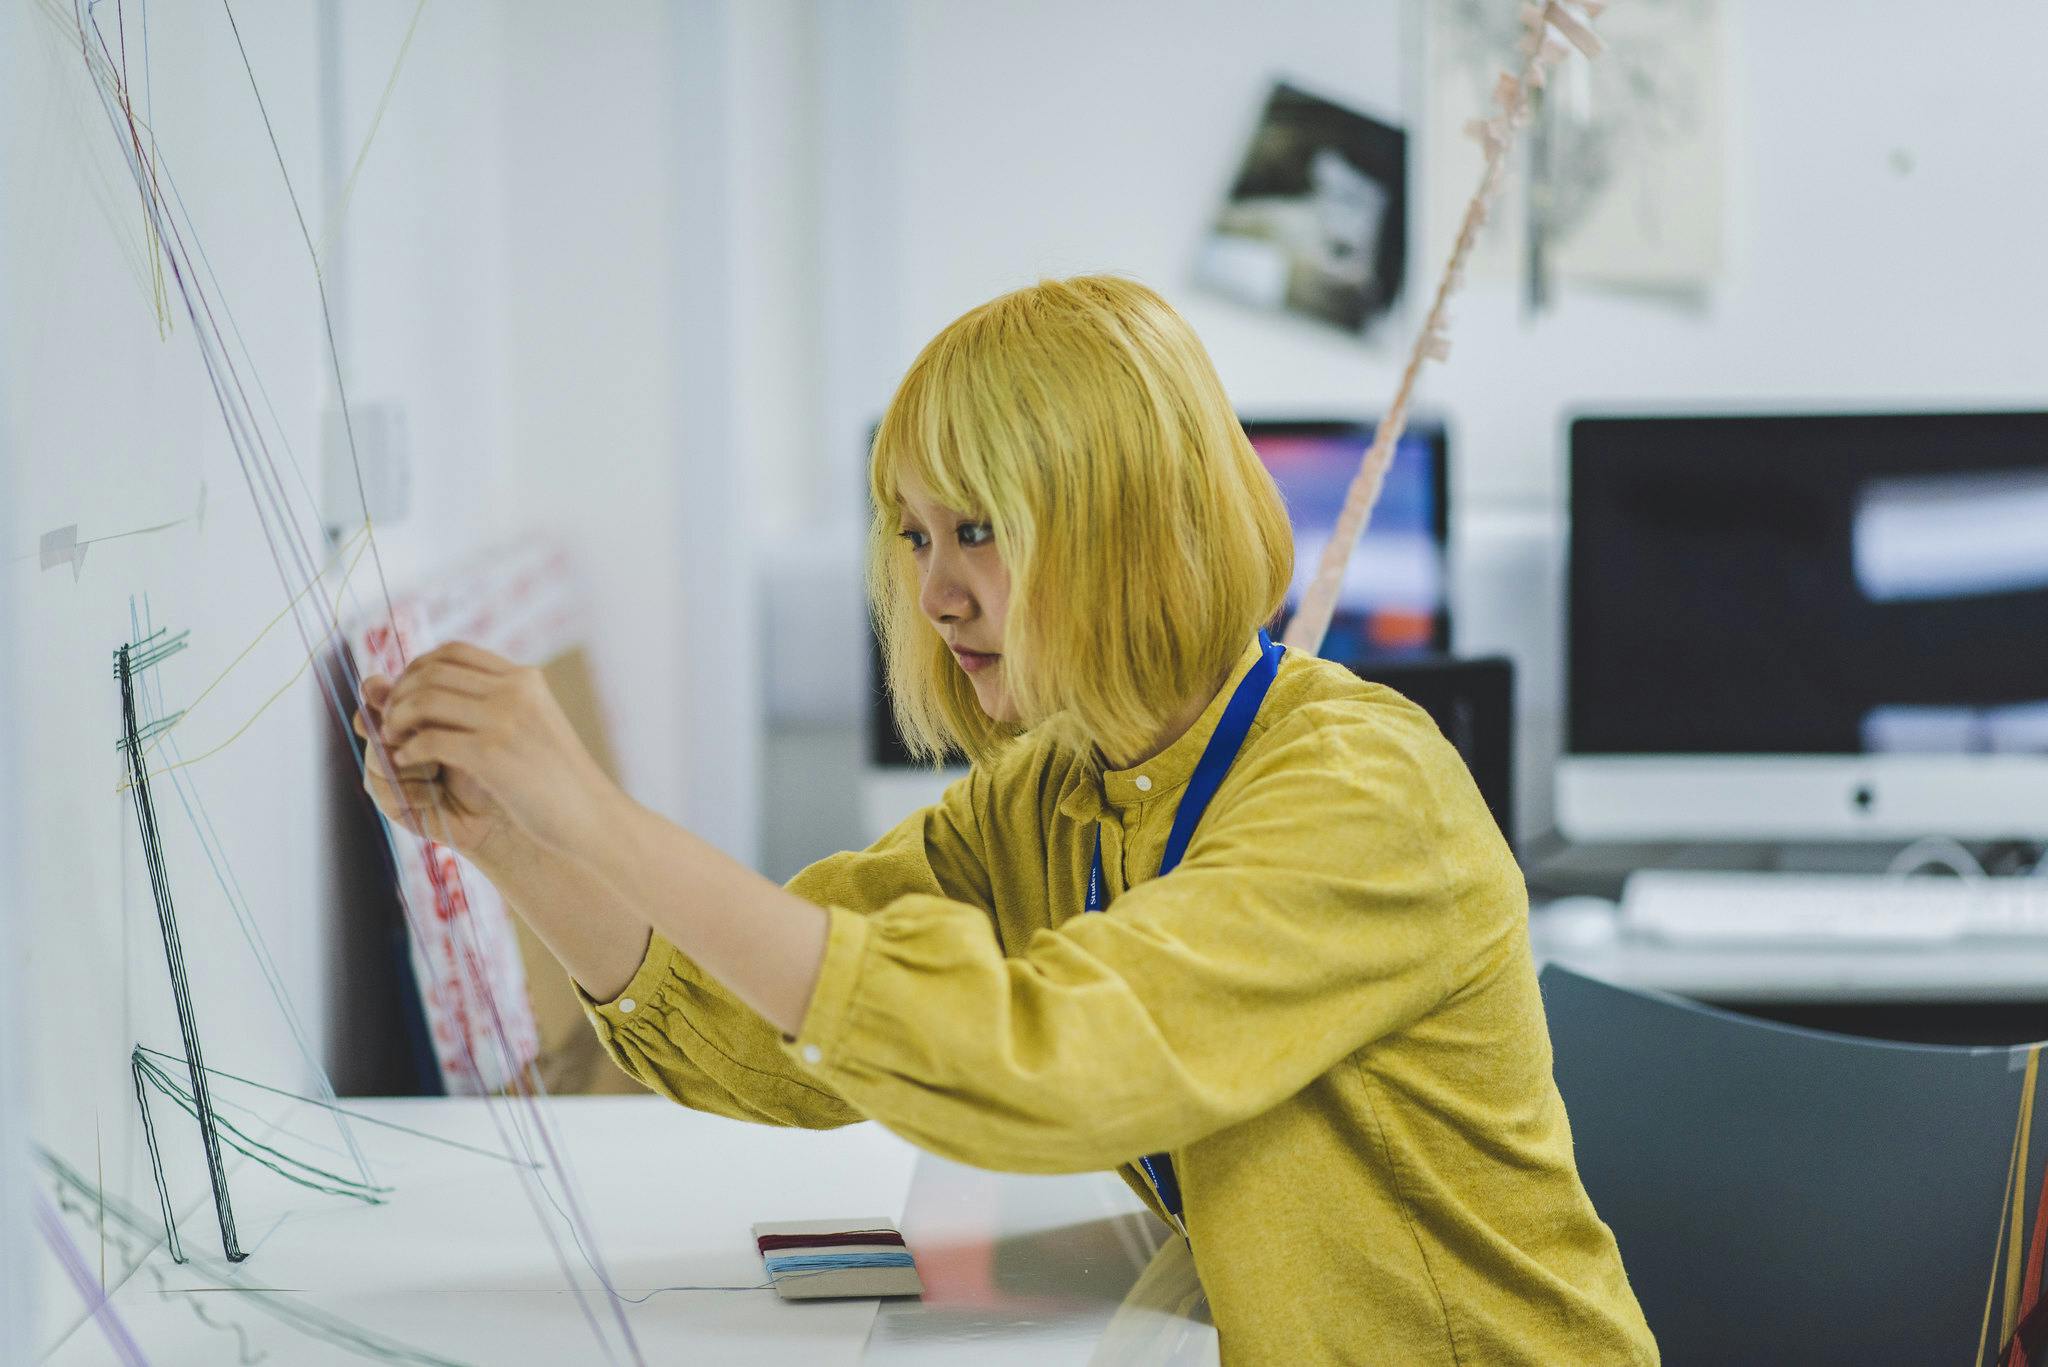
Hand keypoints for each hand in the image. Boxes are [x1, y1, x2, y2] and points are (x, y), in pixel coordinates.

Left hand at [352, 642, 620, 863]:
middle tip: (390, 723)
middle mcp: (515, 690)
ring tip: (395, 743)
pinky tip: (407, 763)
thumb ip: (486, 705)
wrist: (590, 818)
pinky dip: (408, 751)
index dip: (417, 669)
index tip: (405, 695)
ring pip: (424, 701)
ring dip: (397, 721)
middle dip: (399, 695)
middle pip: (432, 673)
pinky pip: (429, 740)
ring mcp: (505, 720)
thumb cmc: (554, 780)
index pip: (452, 652)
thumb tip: (432, 690)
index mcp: (525, 679)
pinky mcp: (492, 754)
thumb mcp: (528, 728)